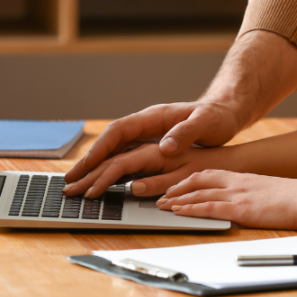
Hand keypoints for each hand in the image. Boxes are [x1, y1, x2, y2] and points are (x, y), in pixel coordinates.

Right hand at [63, 100, 239, 194]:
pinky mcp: (154, 145)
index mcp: (154, 117)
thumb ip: (186, 132)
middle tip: (69, 181)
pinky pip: (127, 157)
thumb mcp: (206, 123)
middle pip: (110, 142)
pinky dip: (113, 169)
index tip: (87, 165)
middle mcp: (146, 124)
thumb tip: (164, 147)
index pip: (119, 131)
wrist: (226, 112)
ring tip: (78, 184)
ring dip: (97, 167)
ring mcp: (149, 134)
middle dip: (89, 161)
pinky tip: (103, 183)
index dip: (101, 148)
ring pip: (116, 150)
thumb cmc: (217, 117)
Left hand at [156, 170, 296, 229]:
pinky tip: (178, 212)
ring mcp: (237, 194)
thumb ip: (253, 195)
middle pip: (198, 179)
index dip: (188, 179)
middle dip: (176, 187)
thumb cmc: (295, 197)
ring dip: (177, 199)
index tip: (175, 185)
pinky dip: (190, 208)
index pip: (208, 174)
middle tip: (161, 194)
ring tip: (161, 205)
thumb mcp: (268, 191)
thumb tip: (246, 204)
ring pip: (198, 192)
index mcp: (243, 177)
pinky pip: (209, 207)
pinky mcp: (241, 208)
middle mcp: (236, 182)